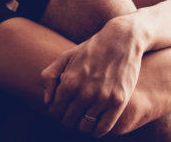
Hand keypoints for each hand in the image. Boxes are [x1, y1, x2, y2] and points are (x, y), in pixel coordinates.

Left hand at [40, 16, 146, 136]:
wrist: (122, 40)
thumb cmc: (92, 48)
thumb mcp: (66, 56)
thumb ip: (50, 76)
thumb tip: (47, 101)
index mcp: (68, 81)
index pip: (55, 110)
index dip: (58, 111)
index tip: (64, 107)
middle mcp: (84, 92)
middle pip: (69, 120)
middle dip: (69, 118)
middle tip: (75, 113)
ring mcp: (102, 97)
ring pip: (85, 126)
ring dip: (83, 124)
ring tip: (86, 116)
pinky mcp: (119, 101)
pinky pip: (103, 128)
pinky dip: (96, 130)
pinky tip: (96, 123)